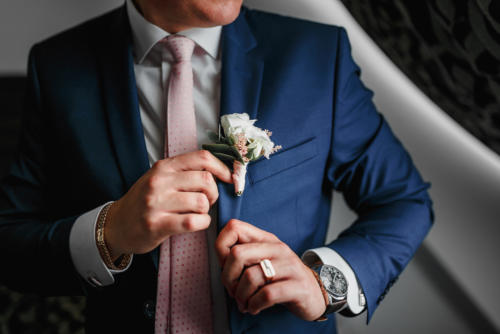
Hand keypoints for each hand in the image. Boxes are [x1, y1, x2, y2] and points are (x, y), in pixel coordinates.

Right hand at [105, 150, 231, 258]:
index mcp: (163, 167)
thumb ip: (184, 172)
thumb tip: (221, 171)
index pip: (202, 157)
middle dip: (213, 193)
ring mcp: (156, 203)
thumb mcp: (160, 178)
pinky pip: (193, 221)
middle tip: (206, 202)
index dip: (223, 168)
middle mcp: (159, 181)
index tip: (230, 178)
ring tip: (195, 213)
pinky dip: (202, 223)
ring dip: (205, 211)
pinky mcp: (156, 225)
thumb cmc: (145, 202)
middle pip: (206, 180)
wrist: (116, 225)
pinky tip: (195, 224)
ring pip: (201, 202)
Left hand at [215, 219, 325, 320]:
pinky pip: (267, 294)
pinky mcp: (298, 287)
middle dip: (228, 278)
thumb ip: (243, 255)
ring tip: (244, 303)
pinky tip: (254, 308)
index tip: (225, 266)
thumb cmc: (281, 278)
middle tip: (233, 291)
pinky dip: (255, 305)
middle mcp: (277, 249)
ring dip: (241, 296)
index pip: (234, 227)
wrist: (315, 292)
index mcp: (266, 239)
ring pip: (251, 277)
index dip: (221, 248)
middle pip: (237, 254)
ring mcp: (290, 266)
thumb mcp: (263, 260)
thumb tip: (220, 260)